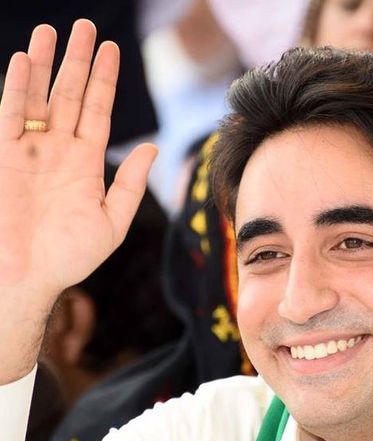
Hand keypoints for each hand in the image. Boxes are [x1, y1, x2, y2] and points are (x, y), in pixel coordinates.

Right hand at [0, 20, 156, 382]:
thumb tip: (152, 148)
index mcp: (88, 162)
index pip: (98, 110)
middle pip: (71, 94)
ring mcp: (32, 150)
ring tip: (53, 31)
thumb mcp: (113, 221)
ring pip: (40, 97)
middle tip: (86, 26)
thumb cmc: (73, 256)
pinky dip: (15, 89)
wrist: (31, 276)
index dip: (105, 80)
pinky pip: (10, 115)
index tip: (112, 50)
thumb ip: (131, 184)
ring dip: (45, 64)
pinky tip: (23, 61)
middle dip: (78, 61)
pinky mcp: (5, 157)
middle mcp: (60, 149)